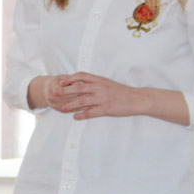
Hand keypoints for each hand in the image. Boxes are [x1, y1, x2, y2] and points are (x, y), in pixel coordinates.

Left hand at [43, 72, 189, 124]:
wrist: (137, 99)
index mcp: (100, 80)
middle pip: (79, 88)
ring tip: (62, 108)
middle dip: (66, 91)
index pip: (82, 76)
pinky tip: (75, 117)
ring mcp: (102, 98)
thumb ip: (96, 83)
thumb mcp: (108, 83)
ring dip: (71, 105)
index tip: (62, 81)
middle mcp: (100, 88)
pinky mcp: (106, 109)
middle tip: (55, 93)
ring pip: (83, 101)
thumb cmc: (122, 91)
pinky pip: (91, 112)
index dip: (70, 78)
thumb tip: (82, 84)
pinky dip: (82, 115)